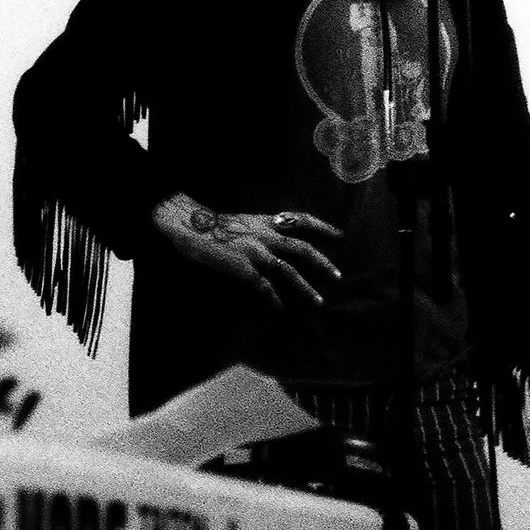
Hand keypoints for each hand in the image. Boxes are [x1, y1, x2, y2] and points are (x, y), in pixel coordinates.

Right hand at [150, 194, 343, 309]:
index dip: (322, 227)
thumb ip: (261, 230)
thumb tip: (275, 242)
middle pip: (302, 248)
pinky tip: (279, 310)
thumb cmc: (211, 226)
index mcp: (265, 220)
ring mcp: (255, 251)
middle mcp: (265, 234)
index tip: (340, 235)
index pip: (301, 219)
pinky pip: (265, 287)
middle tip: (338, 275)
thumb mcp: (242, 222)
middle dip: (323, 262)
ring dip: (306, 288)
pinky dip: (274, 299)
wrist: (190, 226)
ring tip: (319, 302)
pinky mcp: (244, 268)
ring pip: (289, 271)